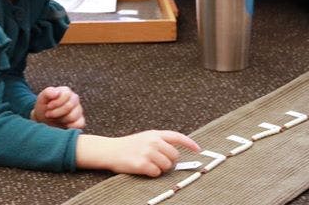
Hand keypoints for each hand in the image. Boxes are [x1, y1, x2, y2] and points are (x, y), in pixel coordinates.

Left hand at [32, 86, 84, 129]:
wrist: (43, 120)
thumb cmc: (44, 107)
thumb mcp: (42, 99)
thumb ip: (48, 92)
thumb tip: (57, 92)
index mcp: (66, 91)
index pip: (66, 95)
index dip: (56, 103)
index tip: (48, 107)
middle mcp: (74, 99)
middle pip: (69, 106)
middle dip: (56, 112)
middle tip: (48, 114)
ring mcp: (78, 110)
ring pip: (73, 116)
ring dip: (61, 120)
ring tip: (55, 119)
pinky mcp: (80, 121)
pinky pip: (79, 124)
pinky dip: (69, 126)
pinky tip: (62, 125)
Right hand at [75, 131, 199, 175]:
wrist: (110, 150)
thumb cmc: (129, 146)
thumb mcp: (145, 138)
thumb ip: (160, 142)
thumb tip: (177, 154)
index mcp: (155, 134)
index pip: (177, 136)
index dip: (190, 143)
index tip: (198, 150)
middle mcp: (152, 141)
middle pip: (174, 155)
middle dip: (169, 161)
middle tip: (158, 161)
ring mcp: (147, 152)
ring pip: (166, 166)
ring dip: (160, 168)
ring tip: (148, 164)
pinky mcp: (142, 164)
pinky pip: (156, 173)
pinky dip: (152, 173)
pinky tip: (143, 168)